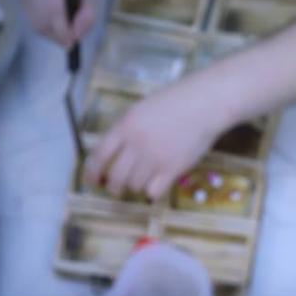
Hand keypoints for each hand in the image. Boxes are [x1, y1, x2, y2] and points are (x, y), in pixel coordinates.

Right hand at [20, 0, 97, 48]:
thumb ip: (88, 14)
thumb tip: (76, 35)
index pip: (54, 7)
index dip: (63, 30)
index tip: (72, 43)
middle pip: (41, 18)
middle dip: (57, 34)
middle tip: (70, 39)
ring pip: (34, 21)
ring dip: (50, 32)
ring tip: (64, 30)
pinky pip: (30, 17)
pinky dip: (44, 25)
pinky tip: (55, 21)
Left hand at [84, 75, 232, 199]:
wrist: (204, 105)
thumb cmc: (174, 103)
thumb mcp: (141, 110)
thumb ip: (126, 130)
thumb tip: (113, 154)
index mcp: (125, 127)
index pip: (99, 155)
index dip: (91, 172)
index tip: (92, 181)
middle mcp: (137, 144)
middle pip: (115, 176)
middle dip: (112, 187)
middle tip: (115, 189)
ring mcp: (155, 157)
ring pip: (134, 185)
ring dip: (135, 187)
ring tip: (142, 182)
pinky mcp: (173, 169)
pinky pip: (153, 192)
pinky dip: (152, 192)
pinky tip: (157, 186)